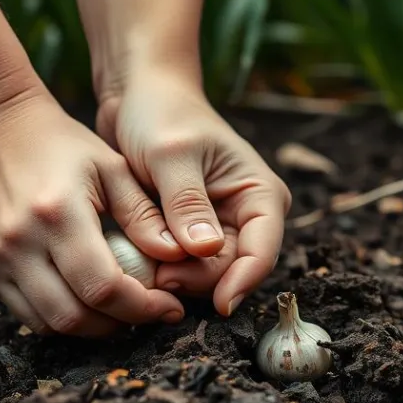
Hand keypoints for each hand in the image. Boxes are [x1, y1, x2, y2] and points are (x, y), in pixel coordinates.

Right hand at [0, 90, 187, 336]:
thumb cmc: (62, 144)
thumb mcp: (112, 168)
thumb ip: (145, 216)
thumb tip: (181, 257)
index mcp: (57, 214)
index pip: (103, 287)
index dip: (143, 308)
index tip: (172, 307)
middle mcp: (18, 243)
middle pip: (75, 316)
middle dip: (121, 324)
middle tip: (152, 311)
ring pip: (49, 324)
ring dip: (93, 328)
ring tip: (124, 309)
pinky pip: (28, 314)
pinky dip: (63, 318)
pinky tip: (90, 301)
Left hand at [97, 71, 290, 315]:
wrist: (138, 97)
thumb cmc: (161, 115)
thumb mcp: (171, 155)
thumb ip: (186, 203)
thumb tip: (205, 250)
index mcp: (260, 193)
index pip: (264, 251)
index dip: (243, 282)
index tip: (218, 305)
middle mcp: (247, 216)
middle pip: (233, 270)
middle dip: (198, 279)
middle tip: (155, 276)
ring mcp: (221, 227)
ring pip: (207, 275)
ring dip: (177, 277)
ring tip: (141, 264)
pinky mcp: (193, 235)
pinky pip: (183, 267)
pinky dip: (163, 270)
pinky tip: (138, 262)